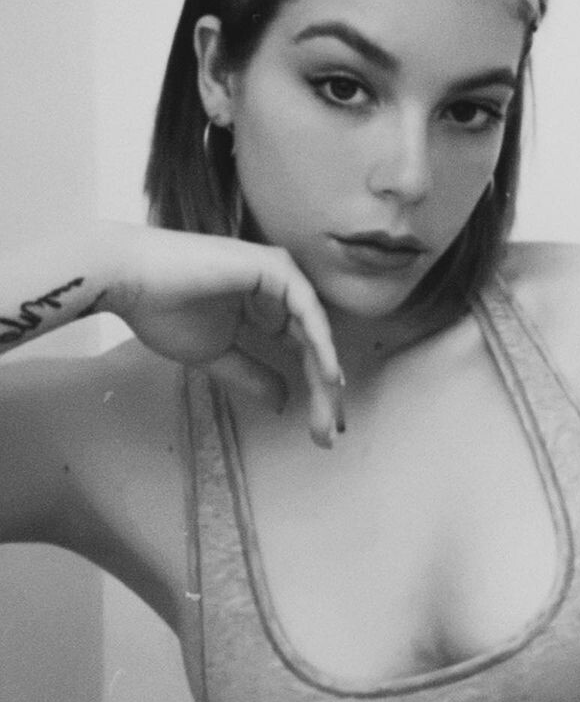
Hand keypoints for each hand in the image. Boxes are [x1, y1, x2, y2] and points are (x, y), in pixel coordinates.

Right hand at [103, 224, 344, 446]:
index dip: (314, 391)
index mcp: (266, 307)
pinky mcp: (275, 267)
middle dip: (324, 392)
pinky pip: (307, 311)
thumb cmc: (162, 311)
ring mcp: (280, 276)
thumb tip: (285, 403)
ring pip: (315, 332)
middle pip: (314, 345)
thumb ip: (253, 375)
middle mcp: (279, 290)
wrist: (128, 280)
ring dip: (325, 374)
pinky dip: (319, 343)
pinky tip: (327, 375)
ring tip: (329, 414)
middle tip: (329, 434)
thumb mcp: (217, 355)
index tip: (321, 431)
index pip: (301, 351)